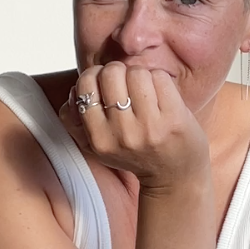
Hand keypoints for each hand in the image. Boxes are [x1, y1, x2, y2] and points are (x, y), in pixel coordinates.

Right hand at [57, 62, 209, 190]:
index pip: (85, 86)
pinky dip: (159, 80)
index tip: (105, 85)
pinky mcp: (174, 118)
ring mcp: (149, 126)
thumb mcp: (100, 146)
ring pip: (135, 73)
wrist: (176, 176)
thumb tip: (73, 90)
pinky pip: (159, 77)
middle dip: (118, 72)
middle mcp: (122, 134)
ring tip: (144, 91)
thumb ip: (78, 121)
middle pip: (110, 73)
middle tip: (126, 84)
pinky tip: (161, 95)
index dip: (95, 76)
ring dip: (140, 75)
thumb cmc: (137, 154)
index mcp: (99, 140)